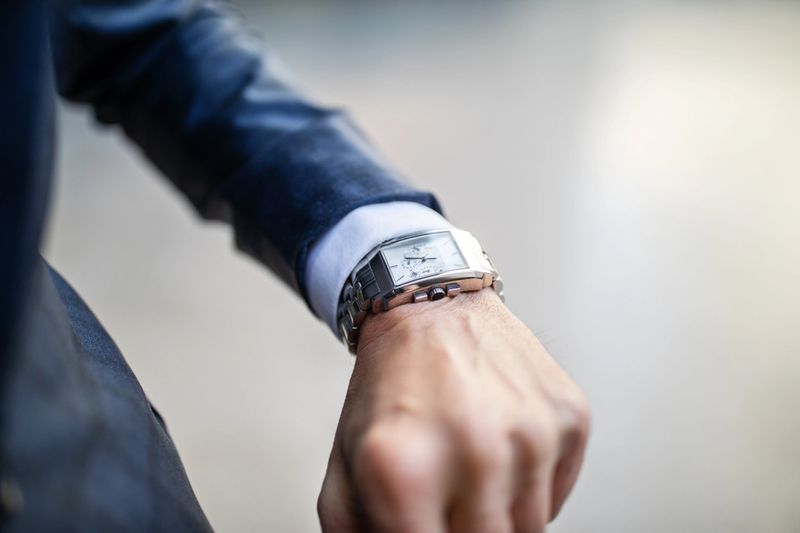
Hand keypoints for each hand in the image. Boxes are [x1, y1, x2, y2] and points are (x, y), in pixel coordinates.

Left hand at [318, 289, 589, 531]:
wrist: (433, 308)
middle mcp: (475, 450)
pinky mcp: (569, 415)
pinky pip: (558, 495)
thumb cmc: (388, 389)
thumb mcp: (346, 465)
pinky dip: (530, 486)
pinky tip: (501, 446)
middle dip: (461, 529)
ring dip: (499, 512)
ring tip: (470, 466)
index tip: (424, 522)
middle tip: (445, 498)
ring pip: (529, 531)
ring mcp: (531, 432)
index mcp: (405, 468)